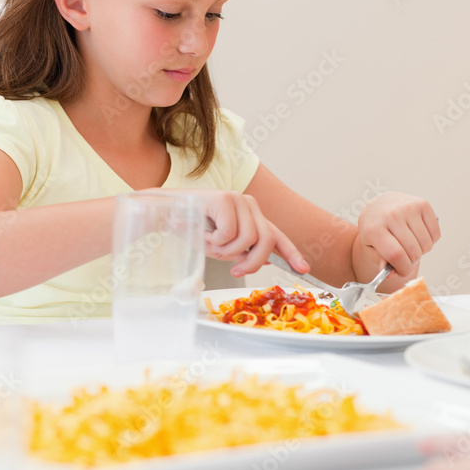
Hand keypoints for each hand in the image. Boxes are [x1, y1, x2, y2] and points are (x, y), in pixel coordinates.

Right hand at [189, 190, 308, 276]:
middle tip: (234, 270)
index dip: (291, 254)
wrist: (166, 215)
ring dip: (225, 250)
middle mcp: (249, 205)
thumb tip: (263, 261)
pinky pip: (229, 234)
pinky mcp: (225, 199)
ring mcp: (238, 199)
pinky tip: (203, 232)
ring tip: (209, 242)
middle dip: (252, 262)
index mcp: (251, 217)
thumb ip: (244, 253)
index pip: (277, 236)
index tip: (304, 269)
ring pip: (247, 240)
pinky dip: (214, 241)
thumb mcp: (222, 247)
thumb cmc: (192, 229)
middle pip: (266, 241)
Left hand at [355, 192, 439, 280]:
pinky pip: (435, 234)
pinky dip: (430, 241)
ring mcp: (408, 208)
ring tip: (411, 246)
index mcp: (374, 229)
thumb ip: (381, 261)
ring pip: (426, 244)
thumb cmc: (375, 227)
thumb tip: (391, 274)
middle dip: (412, 262)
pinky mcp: (423, 204)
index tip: (403, 272)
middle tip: (406, 258)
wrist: (379, 204)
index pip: (396, 255)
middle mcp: (391, 216)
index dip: (403, 269)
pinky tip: (419, 236)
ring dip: (421, 251)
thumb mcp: (370, 246)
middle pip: (413, 251)